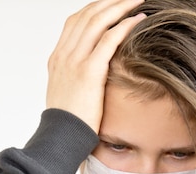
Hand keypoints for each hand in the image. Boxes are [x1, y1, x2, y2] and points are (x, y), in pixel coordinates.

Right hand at [46, 0, 145, 132]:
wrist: (60, 137)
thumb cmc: (67, 122)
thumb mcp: (66, 93)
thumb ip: (75, 76)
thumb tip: (91, 72)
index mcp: (57, 58)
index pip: (75, 21)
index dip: (95, 8)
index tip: (112, 4)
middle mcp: (64, 55)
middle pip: (87, 15)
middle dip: (109, 2)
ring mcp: (74, 62)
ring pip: (97, 21)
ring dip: (120, 6)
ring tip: (137, 0)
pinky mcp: (89, 72)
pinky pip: (108, 40)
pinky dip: (125, 26)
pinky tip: (138, 19)